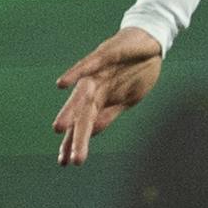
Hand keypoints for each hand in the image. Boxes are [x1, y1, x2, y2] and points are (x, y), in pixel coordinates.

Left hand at [52, 26, 164, 165]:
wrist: (149, 42)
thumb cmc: (137, 70)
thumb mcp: (128, 99)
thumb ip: (109, 114)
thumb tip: (91, 133)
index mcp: (100, 100)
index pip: (83, 124)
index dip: (73, 143)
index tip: (65, 164)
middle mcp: (93, 88)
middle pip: (81, 116)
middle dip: (74, 138)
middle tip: (66, 160)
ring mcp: (96, 73)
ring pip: (80, 96)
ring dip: (70, 112)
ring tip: (59, 129)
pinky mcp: (104, 56)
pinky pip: (87, 66)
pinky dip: (75, 74)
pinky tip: (62, 85)